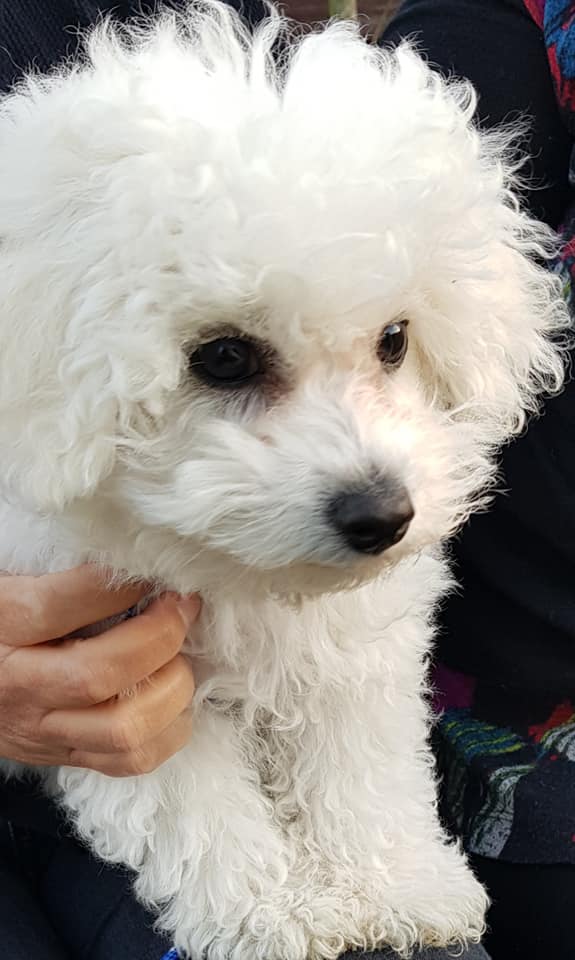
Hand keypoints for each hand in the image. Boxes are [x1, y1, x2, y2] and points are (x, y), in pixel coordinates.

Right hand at [0, 566, 198, 776]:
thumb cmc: (2, 618)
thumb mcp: (16, 584)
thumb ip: (62, 572)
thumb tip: (130, 556)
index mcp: (3, 626)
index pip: (62, 606)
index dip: (119, 587)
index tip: (153, 571)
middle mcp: (20, 685)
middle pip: (102, 673)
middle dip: (161, 637)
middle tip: (183, 608)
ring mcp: (43, 730)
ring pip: (125, 730)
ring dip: (172, 689)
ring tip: (181, 656)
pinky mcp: (63, 756)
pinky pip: (130, 761)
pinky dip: (168, 730)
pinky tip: (172, 695)